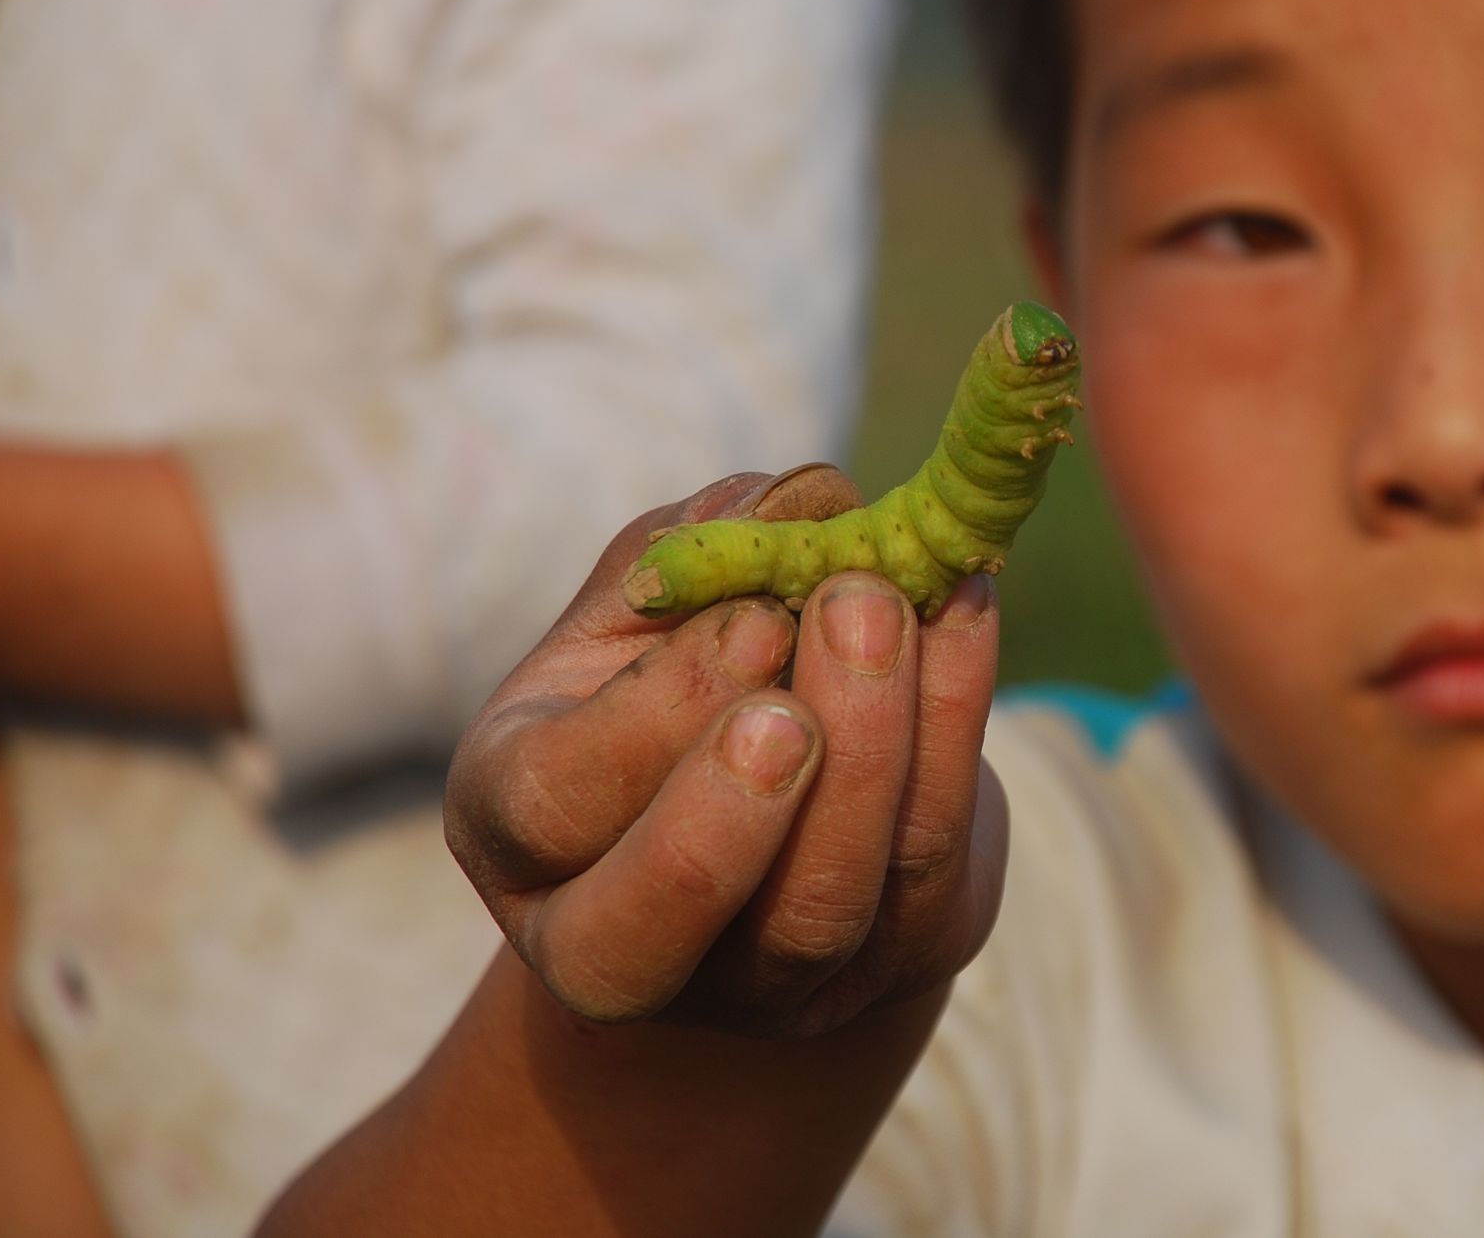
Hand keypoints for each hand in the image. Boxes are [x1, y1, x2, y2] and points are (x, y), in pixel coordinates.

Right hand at [444, 466, 1008, 1039]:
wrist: (782, 799)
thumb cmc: (681, 676)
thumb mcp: (650, 610)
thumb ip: (692, 552)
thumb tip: (796, 500)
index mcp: (518, 831)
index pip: (550, 803)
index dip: (654, 714)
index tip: (753, 619)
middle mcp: (611, 938)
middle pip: (643, 931)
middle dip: (728, 807)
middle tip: (800, 680)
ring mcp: (756, 984)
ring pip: (814, 912)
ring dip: (868, 753)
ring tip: (893, 607)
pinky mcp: (885, 966)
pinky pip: (928, 870)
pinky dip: (956, 730)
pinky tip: (965, 608)